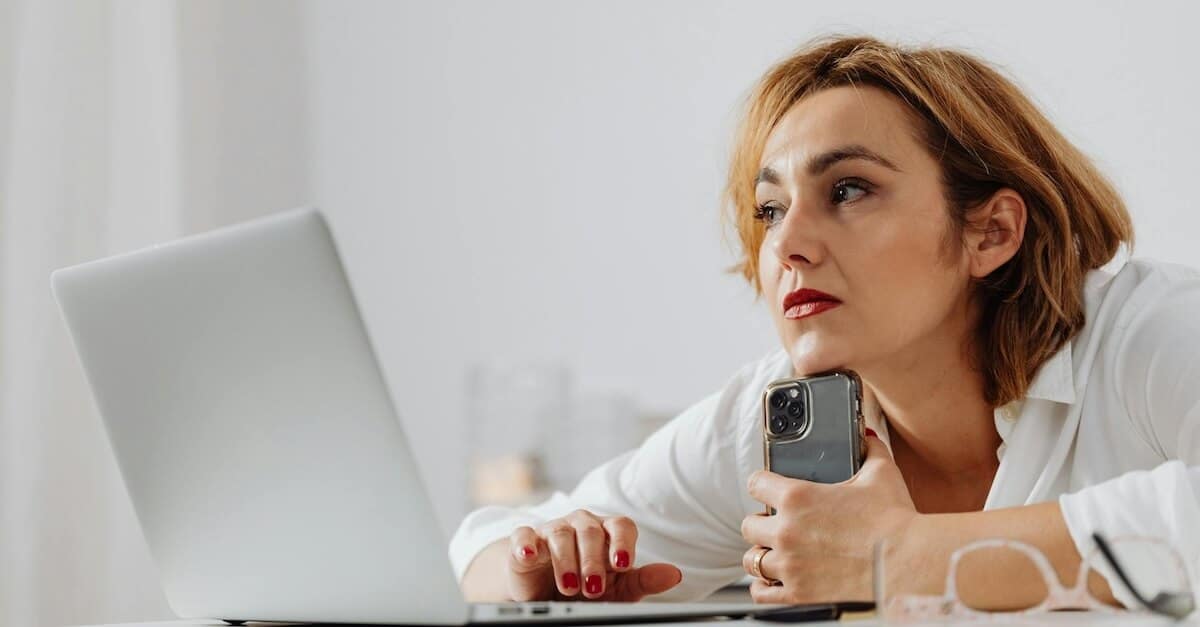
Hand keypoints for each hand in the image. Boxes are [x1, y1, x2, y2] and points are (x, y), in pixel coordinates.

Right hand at [506, 509, 682, 600]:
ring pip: (560, 532)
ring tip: (569, 586)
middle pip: (590, 530)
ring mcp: (552, 530)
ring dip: (565, 560)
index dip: (622, 542)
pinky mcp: (525, 540)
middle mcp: (581, 525)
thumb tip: (674, 574)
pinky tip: (530, 555)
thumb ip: (643, 580)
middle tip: (594, 588)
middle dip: (592, 560)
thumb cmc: (587, 585)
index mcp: (607, 532)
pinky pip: (523, 534)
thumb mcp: (618, 588)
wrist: (546, 593)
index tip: (624, 564)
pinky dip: (525, 543)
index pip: (620, 525)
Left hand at [740, 431, 918, 602]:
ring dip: (762, 553)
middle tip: (778, 523)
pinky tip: (772, 579)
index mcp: (797, 497)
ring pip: (752, 559)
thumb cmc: (894, 519)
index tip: (767, 487)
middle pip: (749, 524)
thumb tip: (866, 436)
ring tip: (776, 551)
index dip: (761, 483)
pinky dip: (763, 585)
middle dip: (762, 522)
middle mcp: (786, 531)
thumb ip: (869, 449)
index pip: (755, 483)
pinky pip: (762, 592)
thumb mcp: (881, 474)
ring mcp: (790, 563)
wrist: (907, 563)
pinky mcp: (799, 592)